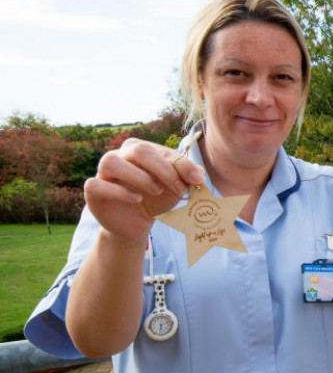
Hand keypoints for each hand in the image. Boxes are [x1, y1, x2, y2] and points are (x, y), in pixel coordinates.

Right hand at [83, 138, 203, 243]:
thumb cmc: (156, 199)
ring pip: (111, 162)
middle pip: (139, 150)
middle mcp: (120, 155)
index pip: (160, 149)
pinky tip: (136, 199)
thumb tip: (198, 175)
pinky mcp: (93, 190)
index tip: (196, 181)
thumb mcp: (175, 187)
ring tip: (156, 190)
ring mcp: (103, 172)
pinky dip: (117, 191)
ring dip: (138, 176)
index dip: (180, 165)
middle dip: (162, 169)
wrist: (137, 223)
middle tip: (177, 188)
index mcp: (140, 149)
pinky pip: (96, 184)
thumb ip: (187, 177)